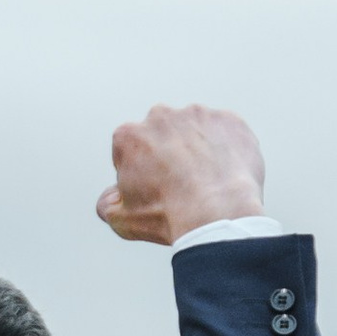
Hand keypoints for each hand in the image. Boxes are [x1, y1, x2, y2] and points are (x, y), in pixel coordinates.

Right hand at [96, 105, 266, 246]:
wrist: (217, 212)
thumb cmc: (168, 216)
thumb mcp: (122, 220)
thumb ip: (107, 204)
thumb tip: (111, 197)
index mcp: (129, 136)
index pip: (130, 151)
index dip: (141, 173)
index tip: (154, 191)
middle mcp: (161, 116)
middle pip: (163, 136)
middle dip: (169, 154)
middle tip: (183, 185)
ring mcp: (197, 115)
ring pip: (195, 131)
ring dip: (199, 149)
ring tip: (209, 181)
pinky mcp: (229, 120)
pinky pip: (226, 133)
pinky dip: (227, 149)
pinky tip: (227, 174)